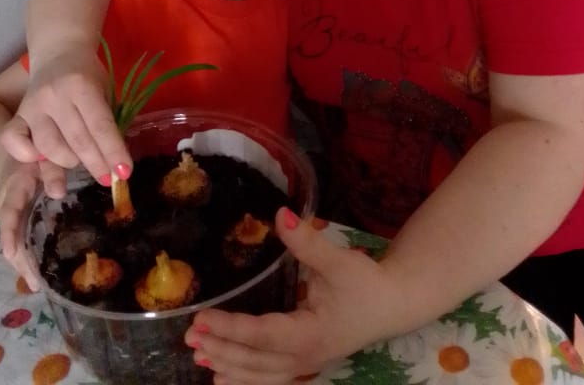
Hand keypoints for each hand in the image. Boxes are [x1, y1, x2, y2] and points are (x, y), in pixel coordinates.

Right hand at [0, 49, 129, 181]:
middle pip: (76, 140)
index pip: (100, 125)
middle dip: (95, 164)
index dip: (113, 152)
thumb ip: (106, 120)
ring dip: (67, 162)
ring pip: (48, 147)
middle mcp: (55, 96)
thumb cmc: (87, 75)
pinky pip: (12, 140)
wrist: (58, 52)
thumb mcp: (104, 89)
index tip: (124, 172)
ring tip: (79, 162)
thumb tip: (115, 161)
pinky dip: (24, 154)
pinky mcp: (18, 114)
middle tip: (108, 178)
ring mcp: (33, 106)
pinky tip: (40, 160)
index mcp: (82, 86)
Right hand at [0, 155, 65, 291]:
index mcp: (13, 187)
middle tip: (35, 282)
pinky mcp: (17, 222)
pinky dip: (26, 259)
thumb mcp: (43, 155)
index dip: (9, 232)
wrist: (16, 151)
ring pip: (13, 243)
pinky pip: (19, 242)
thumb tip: (58, 193)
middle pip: (10, 235)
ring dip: (23, 265)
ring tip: (38, 285)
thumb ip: (51, 170)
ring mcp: (9, 216)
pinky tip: (39, 277)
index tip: (10, 252)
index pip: (8, 211)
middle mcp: (6, 205)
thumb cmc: (35, 152)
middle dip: (20, 260)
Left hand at [184, 209, 406, 384]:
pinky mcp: (304, 362)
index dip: (231, 329)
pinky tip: (220, 377)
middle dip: (222, 348)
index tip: (201, 319)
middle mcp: (306, 355)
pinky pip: (268, 378)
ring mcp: (305, 363)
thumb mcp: (339, 260)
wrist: (393, 305)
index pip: (263, 334)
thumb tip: (281, 214)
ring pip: (260, 375)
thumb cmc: (366, 282)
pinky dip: (243, 379)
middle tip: (190, 336)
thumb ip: (307, 242)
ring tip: (197, 356)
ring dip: (228, 365)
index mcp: (311, 333)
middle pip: (256, 360)